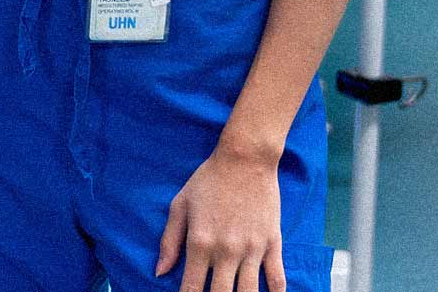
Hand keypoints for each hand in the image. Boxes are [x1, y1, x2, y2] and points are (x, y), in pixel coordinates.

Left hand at [155, 147, 284, 291]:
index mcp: (200, 243)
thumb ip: (169, 241)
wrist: (245, 159)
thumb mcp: (180, 205)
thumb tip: (159, 272)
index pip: (191, 289)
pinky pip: (277, 278)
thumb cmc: (208, 180)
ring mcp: (252, 249)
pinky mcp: (272, 243)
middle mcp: (226, 251)